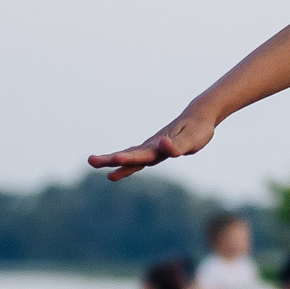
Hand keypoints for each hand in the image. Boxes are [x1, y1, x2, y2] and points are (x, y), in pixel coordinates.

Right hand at [89, 111, 214, 181]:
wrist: (198, 118)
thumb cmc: (198, 130)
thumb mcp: (192, 140)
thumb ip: (178, 145)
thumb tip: (163, 145)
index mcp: (159, 145)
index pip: (142, 155)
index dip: (129, 158)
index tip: (116, 159)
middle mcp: (152, 147)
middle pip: (129, 155)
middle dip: (110, 159)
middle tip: (90, 160)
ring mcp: (152, 148)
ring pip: (130, 156)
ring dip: (113, 161)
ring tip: (93, 162)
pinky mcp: (155, 150)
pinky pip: (137, 158)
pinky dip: (125, 163)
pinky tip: (115, 170)